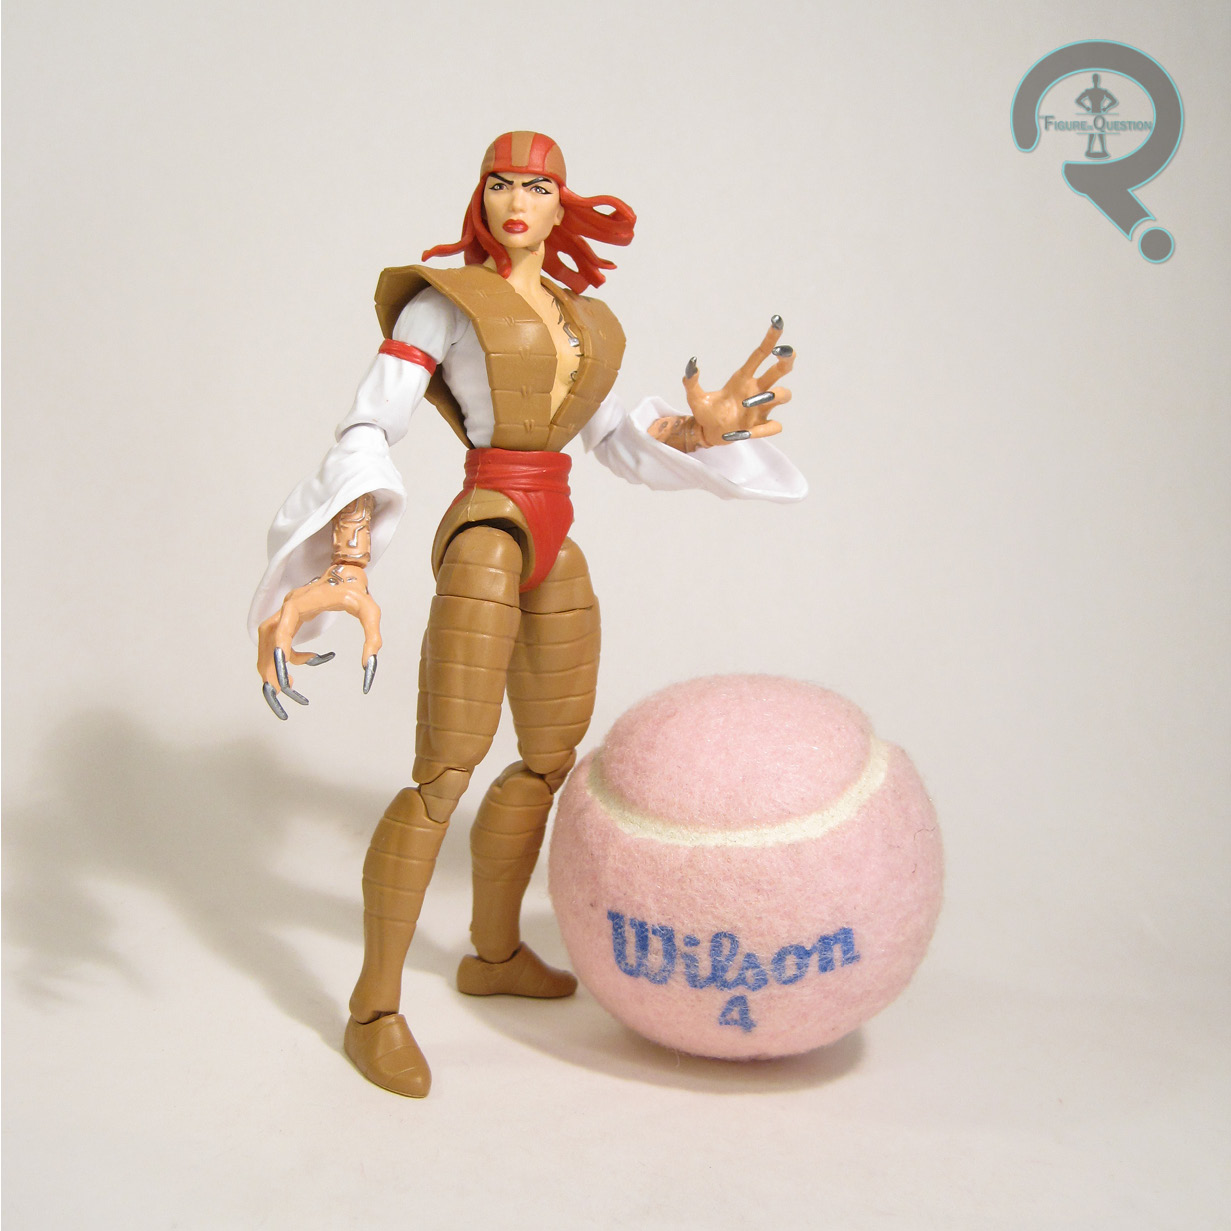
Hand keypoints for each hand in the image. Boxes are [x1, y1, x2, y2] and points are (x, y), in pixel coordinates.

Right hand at [256, 562, 381, 719]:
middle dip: (269, 662)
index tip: (280, 666)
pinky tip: (308, 661)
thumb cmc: (356, 591)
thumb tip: (368, 664)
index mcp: (302, 603)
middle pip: (267, 636)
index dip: (279, 647)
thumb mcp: (370, 612)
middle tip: (279, 688)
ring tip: (286, 686)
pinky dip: (285, 655)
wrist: (345, 574)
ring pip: (267, 640)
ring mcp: (285, 612)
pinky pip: (277, 639)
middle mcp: (288, 606)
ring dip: (270, 662)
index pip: (282, 626)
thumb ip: (372, 637)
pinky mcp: (289, 618)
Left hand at [682, 315, 794, 446]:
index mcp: (743, 379)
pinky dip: (763, 430)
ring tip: (746, 404)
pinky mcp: (760, 426)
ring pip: (783, 395)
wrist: (708, 434)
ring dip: (772, 396)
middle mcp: (756, 390)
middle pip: (780, 371)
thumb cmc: (706, 413)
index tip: (777, 322)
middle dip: (785, 360)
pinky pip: (774, 426)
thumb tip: (692, 363)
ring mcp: (761, 409)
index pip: (760, 355)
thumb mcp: (694, 397)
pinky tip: (745, 433)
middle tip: (782, 354)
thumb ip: (691, 381)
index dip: (770, 339)